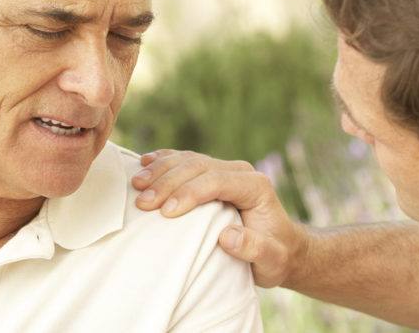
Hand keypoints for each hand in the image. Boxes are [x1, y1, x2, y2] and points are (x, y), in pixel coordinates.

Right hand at [132, 149, 306, 287]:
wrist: (282, 248)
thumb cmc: (276, 256)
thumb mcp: (273, 259)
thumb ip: (255, 248)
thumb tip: (227, 237)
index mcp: (256, 186)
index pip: (217, 181)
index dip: (189, 193)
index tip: (166, 212)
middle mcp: (241, 172)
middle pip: (198, 166)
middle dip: (168, 182)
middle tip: (143, 202)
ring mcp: (225, 170)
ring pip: (188, 159)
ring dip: (160, 170)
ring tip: (136, 185)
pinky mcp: (212, 175)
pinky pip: (185, 160)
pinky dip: (163, 161)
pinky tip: (143, 164)